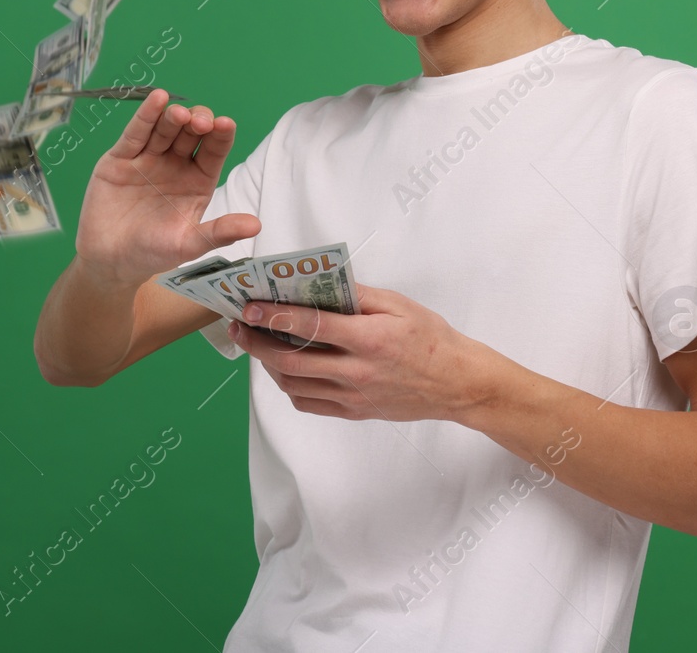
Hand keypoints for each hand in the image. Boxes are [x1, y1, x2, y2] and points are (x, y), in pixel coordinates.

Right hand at [75, 88, 260, 289]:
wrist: (110, 261)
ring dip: (172, 117)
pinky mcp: (121, 158)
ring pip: (164, 129)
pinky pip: (135, 134)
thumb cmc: (152, 253)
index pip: (213, 151)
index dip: (220, 136)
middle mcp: (175, 164)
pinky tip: (156, 100)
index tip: (226, 124)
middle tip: (201, 122)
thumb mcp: (189, 244)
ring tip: (179, 114)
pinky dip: (145, 116)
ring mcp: (148, 158)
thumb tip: (256, 226)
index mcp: (197, 181)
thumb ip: (219, 232)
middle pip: (190, 133)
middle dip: (197, 123)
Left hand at [225, 283, 498, 423]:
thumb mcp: (398, 304)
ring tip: (257, 344)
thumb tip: (317, 282)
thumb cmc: (430, 338)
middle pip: (291, 360)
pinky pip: (309, 404)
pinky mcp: (354, 412)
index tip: (249, 306)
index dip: (273, 315)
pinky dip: (289, 387)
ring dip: (268, 364)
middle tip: (239, 326)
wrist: (458, 384)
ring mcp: (354, 397)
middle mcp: (357, 372)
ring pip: (294, 385)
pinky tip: (284, 368)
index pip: (310, 325)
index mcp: (369, 339)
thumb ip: (356, 294)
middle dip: (257, 342)